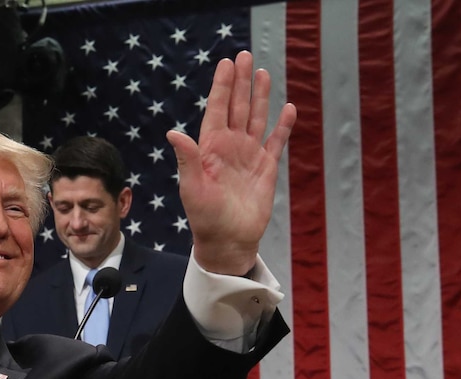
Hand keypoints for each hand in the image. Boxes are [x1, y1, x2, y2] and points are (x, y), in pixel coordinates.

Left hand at [166, 50, 295, 275]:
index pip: (217, 110)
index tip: (226, 63)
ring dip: (260, 97)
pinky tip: (287, 108)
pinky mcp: (266, 169)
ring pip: (256, 119)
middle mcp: (229, 147)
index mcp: (210, 148)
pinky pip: (276, 142)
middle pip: (237, 107)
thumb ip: (187, 158)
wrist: (228, 240)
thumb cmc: (204, 216)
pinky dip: (283, 126)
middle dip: (241, 82)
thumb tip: (173, 133)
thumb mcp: (192, 187)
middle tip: (245, 56)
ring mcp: (248, 156)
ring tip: (263, 73)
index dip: (222, 87)